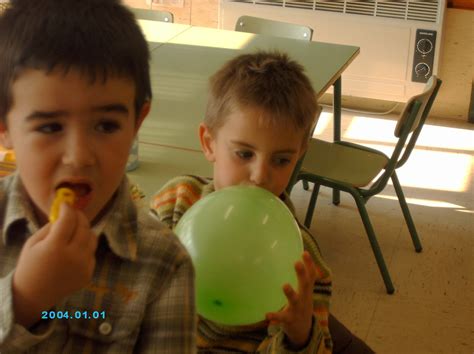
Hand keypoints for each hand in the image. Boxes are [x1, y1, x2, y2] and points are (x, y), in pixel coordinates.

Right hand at [12, 202, 97, 326]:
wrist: (34, 295)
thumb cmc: (30, 265)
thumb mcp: (33, 243)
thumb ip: (50, 227)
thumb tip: (65, 214)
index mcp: (55, 247)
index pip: (69, 220)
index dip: (68, 209)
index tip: (66, 204)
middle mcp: (73, 256)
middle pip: (84, 227)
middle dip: (79, 217)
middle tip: (74, 213)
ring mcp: (83, 266)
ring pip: (92, 238)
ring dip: (85, 230)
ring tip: (75, 230)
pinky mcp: (89, 273)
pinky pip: (91, 253)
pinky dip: (85, 247)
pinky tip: (73, 251)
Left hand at [265, 251, 318, 348]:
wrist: (303, 331)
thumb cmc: (301, 305)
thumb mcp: (305, 292)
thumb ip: (303, 278)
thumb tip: (299, 256)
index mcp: (307, 291)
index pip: (311, 275)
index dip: (309, 264)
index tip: (304, 252)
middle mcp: (304, 299)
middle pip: (305, 285)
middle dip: (302, 274)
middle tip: (297, 263)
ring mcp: (297, 310)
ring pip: (295, 301)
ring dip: (290, 293)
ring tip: (285, 285)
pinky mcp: (289, 320)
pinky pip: (282, 318)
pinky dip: (275, 316)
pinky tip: (267, 314)